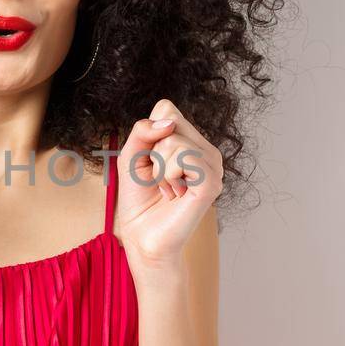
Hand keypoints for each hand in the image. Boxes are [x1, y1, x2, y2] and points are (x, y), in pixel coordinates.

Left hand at [112, 100, 221, 269]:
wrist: (142, 237)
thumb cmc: (138, 198)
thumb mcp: (131, 155)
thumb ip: (143, 130)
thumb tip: (169, 123)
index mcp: (192, 142)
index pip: (167, 109)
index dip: (149, 134)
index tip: (150, 162)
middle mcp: (207, 151)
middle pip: (171, 121)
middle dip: (152, 152)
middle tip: (159, 178)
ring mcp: (213, 167)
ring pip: (175, 141)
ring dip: (159, 168)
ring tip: (167, 188)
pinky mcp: (212, 183)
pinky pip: (184, 157)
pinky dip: (167, 174)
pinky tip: (174, 193)